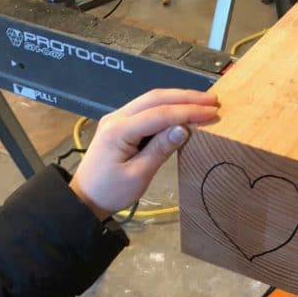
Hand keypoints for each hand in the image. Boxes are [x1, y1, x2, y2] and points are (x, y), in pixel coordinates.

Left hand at [69, 89, 218, 218]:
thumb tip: (184, 128)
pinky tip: (182, 110)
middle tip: (212, 101)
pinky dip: (167, 107)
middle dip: (186, 98)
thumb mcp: (139, 175)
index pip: (160, 114)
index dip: (188, 112)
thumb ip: (161, 149)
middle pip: (155, 98)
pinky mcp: (120, 123)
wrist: (85, 198)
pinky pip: (146, 109)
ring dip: (178, 99)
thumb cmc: (111, 192)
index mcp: (119, 130)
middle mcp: (117, 117)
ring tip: (203, 103)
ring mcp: (117, 118)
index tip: (212, 113)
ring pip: (151, 100)